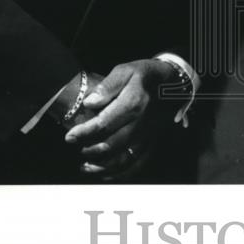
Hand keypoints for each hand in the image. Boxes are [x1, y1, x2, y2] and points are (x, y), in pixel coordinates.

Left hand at [64, 59, 177, 177]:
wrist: (173, 83)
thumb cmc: (145, 75)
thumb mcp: (126, 70)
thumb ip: (108, 86)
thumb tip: (89, 103)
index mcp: (134, 102)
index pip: (104, 123)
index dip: (84, 132)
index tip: (69, 137)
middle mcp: (141, 122)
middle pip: (112, 143)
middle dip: (90, 149)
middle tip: (76, 146)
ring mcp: (148, 135)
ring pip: (124, 158)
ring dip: (102, 165)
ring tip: (85, 165)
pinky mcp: (152, 142)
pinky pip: (138, 164)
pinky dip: (121, 173)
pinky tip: (106, 173)